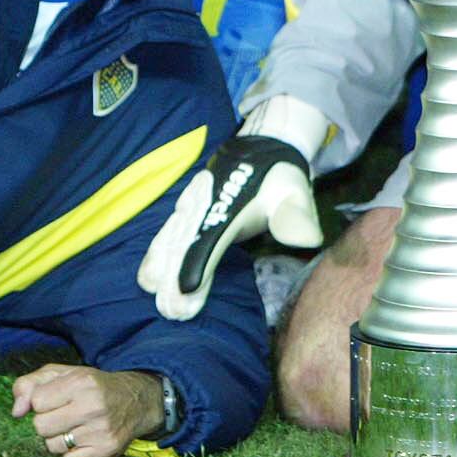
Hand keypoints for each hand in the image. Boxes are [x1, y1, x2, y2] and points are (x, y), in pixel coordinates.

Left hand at [11, 365, 162, 456]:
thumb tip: (16, 412)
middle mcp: (93, 405)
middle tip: (66, 413)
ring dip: (59, 438)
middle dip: (48, 421)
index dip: (43, 401)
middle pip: (40, 427)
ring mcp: (101, 429)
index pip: (36, 402)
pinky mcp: (106, 449)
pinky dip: (73, 452)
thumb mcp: (62, 374)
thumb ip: (29, 385)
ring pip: (53, 446)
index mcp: (81, 381)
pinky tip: (86, 438)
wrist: (137, 400)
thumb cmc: (91, 386)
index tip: (59, 398)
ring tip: (77, 426)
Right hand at [137, 135, 320, 319]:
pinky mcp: (185, 208)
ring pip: (170, 239)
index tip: (187, 291)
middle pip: (184, 243)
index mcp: (230, 201)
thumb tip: (308, 239)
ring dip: (161, 269)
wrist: (264, 146)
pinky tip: (149, 279)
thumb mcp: (295, 191)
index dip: (197, 264)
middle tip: (172, 311)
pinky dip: (156, 256)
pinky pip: (166, 233)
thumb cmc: (280, 178)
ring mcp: (192, 204)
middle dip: (174, 277)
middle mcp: (204, 202)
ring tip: (158, 300)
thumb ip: (297, 215)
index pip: (210, 237)